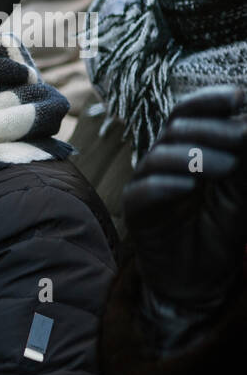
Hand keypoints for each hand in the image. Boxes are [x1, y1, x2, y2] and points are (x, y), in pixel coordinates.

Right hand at [123, 86, 246, 349]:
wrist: (201, 276)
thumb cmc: (220, 226)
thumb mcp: (241, 187)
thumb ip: (244, 155)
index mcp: (187, 146)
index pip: (189, 111)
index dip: (210, 100)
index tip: (240, 97)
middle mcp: (163, 160)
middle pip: (176, 128)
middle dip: (214, 130)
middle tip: (245, 140)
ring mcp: (147, 185)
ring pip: (159, 156)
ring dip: (195, 156)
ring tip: (228, 168)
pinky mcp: (137, 213)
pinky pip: (143, 192)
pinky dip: (167, 185)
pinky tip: (190, 188)